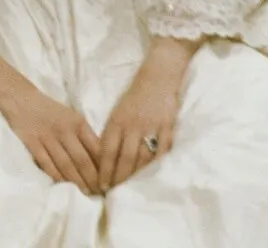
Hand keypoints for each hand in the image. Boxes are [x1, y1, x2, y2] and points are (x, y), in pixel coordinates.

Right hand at [0, 52, 101, 193]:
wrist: (20, 98)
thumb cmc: (49, 110)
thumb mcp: (71, 117)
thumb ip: (84, 135)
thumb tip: (102, 158)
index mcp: (78, 123)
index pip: (96, 148)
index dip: (104, 166)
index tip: (110, 180)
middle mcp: (65, 130)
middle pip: (83, 160)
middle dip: (93, 179)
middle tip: (100, 192)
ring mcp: (47, 137)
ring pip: (66, 165)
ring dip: (77, 182)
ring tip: (86, 193)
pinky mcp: (32, 143)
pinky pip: (47, 164)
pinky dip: (57, 177)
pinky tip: (64, 187)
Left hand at [97, 40, 192, 188]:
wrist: (158, 75)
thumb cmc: (134, 95)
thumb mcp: (117, 112)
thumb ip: (112, 132)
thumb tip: (103, 157)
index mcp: (117, 121)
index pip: (106, 150)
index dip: (103, 169)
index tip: (100, 184)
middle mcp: (132, 125)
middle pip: (124, 158)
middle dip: (118, 178)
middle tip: (113, 192)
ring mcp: (151, 127)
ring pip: (142, 158)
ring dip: (136, 175)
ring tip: (130, 189)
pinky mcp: (167, 127)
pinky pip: (163, 150)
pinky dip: (157, 164)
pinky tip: (152, 176)